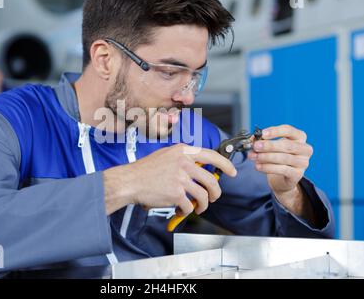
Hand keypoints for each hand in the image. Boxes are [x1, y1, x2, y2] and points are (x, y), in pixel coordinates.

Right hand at [103, 143, 236, 215]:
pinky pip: (189, 206)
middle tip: (213, 197)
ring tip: (198, 208)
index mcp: (183, 151)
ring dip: (204, 205)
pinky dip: (186, 212)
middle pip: (211, 180)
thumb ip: (183, 160)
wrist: (130, 181)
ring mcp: (181, 178)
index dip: (225, 164)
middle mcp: (184, 163)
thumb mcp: (166, 155)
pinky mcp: (176, 194)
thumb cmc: (145, 170)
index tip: (232, 172)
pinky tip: (179, 211)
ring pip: (204, 196)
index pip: (211, 155)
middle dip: (215, 192)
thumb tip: (200, 170)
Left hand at [248, 125, 312, 195]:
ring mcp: (303, 162)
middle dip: (269, 145)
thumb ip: (262, 141)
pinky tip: (258, 166)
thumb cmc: (278, 156)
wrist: (283, 176)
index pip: (288, 130)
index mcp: (299, 137)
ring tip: (254, 157)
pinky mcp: (298, 174)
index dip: (275, 131)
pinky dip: (268, 167)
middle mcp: (305, 149)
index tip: (262, 134)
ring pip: (284, 158)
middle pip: (287, 145)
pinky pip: (282, 170)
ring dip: (266, 157)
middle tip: (255, 146)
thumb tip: (252, 139)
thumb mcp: (271, 146)